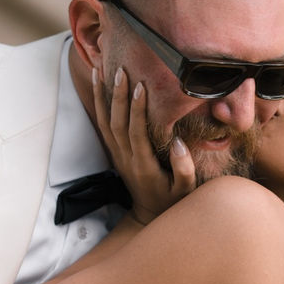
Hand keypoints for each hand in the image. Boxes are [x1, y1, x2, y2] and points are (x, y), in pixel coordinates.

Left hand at [92, 66, 195, 224]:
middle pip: (117, 123)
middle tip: (121, 70)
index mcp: (144, 165)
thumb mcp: (185, 190)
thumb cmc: (171, 200)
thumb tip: (177, 143)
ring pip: (105, 122)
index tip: (140, 87)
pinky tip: (98, 85)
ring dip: (102, 96)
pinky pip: (103, 125)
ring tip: (100, 70)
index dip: (136, 110)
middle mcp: (126, 158)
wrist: (148, 213)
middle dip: (118, 96)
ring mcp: (117, 154)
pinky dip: (99, 104)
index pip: (136, 133)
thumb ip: (184, 169)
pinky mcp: (115, 151)